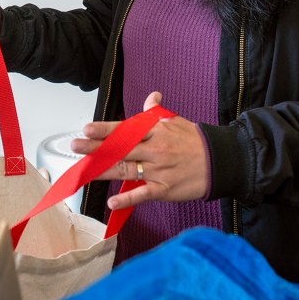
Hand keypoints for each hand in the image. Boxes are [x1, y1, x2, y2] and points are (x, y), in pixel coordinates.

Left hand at [70, 92, 208, 209]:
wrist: (222, 161)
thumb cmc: (196, 141)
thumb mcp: (177, 121)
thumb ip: (157, 112)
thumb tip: (151, 97)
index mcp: (156, 131)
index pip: (125, 129)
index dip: (105, 129)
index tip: (87, 128)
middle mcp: (155, 149)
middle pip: (121, 148)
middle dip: (96, 148)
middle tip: (76, 146)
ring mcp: (160, 170)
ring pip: (127, 169)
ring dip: (104, 170)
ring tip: (85, 170)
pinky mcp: (165, 189)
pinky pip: (143, 194)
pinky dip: (127, 199)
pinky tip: (112, 202)